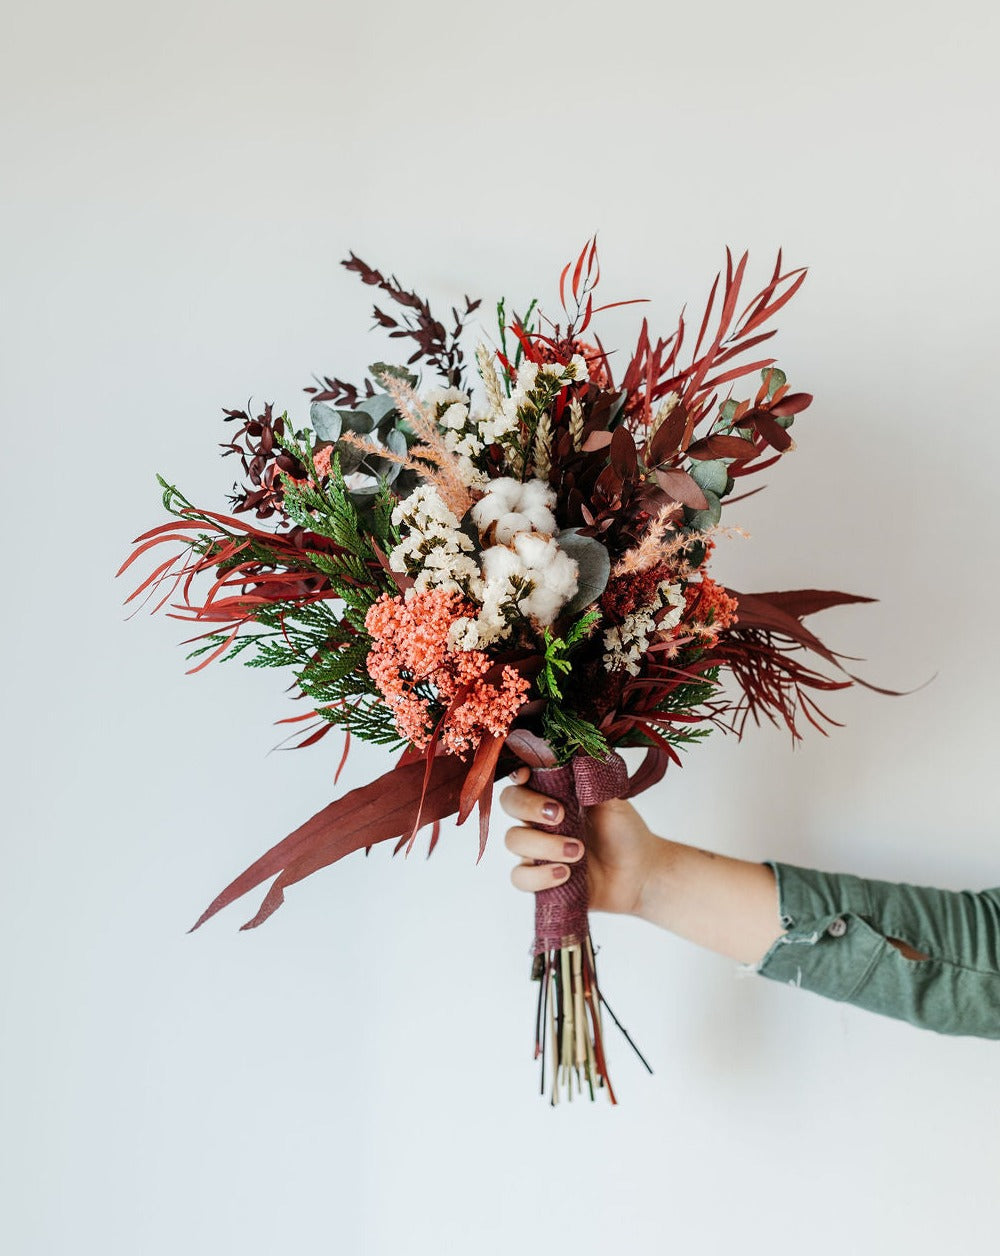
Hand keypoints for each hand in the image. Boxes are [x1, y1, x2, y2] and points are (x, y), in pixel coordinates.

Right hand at [499, 766, 662, 915]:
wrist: (640, 872)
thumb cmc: (624, 831)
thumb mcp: (612, 800)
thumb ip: (592, 778)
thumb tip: (578, 752)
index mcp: (553, 793)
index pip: (522, 778)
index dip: (517, 774)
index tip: (526, 775)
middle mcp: (538, 819)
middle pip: (509, 804)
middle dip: (529, 807)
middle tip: (560, 815)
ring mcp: (536, 849)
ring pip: (513, 840)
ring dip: (543, 845)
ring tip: (577, 851)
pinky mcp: (540, 879)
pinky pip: (520, 877)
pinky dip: (539, 876)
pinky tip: (565, 873)